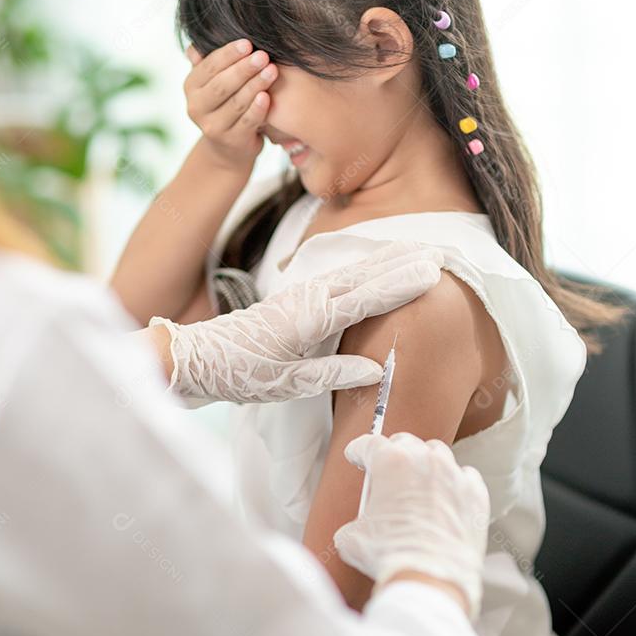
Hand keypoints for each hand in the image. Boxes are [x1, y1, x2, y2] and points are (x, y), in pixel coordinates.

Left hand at [149, 242, 443, 404]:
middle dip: (400, 263)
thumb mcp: (284, 384)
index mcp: (307, 320)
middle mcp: (306, 300)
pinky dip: (363, 270)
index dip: (399, 285)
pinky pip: (338, 278)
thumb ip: (330, 375)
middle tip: (439, 253)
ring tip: (417, 251)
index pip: (363, 298)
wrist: (196, 358)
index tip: (431, 272)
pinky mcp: (294, 298)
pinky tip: (374, 268)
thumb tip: (376, 370)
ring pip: (351, 273)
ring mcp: (299, 295)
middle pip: (362, 275)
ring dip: (385, 261)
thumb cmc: (239, 374)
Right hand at [184, 40, 277, 168]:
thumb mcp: (214, 82)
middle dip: (243, 69)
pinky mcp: (231, 141)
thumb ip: (210, 63)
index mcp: (191, 86)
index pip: (209, 67)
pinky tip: (268, 96)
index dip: (228, 54)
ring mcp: (212, 127)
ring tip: (272, 71)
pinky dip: (257, 109)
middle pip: (221, 85)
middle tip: (263, 56)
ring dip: (255, 85)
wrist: (229, 146)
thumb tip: (196, 44)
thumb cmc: (226, 103)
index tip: (248, 43)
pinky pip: (247, 122)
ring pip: (236, 103)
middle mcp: (196, 107)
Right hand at [333, 434, 490, 620]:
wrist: (430, 579)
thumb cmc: (389, 555)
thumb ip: (354, 521)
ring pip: (437, 454)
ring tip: (419, 483)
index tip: (357, 456)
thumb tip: (356, 529)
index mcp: (389, 462)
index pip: (369, 443)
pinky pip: (464, 476)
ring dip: (425, 463)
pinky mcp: (475, 493)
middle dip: (393, 453)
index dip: (359, 450)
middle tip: (388, 472)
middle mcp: (423, 460)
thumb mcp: (352, 537)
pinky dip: (454, 483)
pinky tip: (446, 498)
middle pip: (405, 442)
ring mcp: (452, 474)